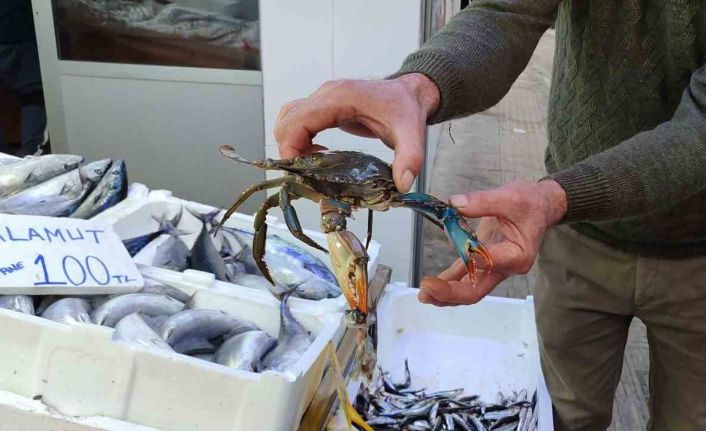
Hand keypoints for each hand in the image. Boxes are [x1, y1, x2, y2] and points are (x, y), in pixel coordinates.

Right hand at [274, 74, 439, 191]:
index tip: (301, 173)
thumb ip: (409, 157)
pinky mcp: (324, 106)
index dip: (291, 149)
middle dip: (290, 151)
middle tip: (308, 174)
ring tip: (312, 166)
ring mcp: (322, 99)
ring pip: (287, 120)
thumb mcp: (411, 133)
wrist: (410, 93)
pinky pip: (297, 121)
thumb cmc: (406, 108)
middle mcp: (325, 94)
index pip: (297, 121)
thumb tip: (403, 184)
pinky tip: (317, 155)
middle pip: (286, 122)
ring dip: (292, 145)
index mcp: (339, 97)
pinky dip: (298, 139)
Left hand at [418, 179, 567, 305]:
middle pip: (476, 290)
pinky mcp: (484, 262)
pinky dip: (448, 281)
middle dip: (450, 293)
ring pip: (468, 289)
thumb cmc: (530, 202)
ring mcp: (494, 268)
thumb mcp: (510, 196)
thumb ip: (482, 201)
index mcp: (516, 254)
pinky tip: (432, 284)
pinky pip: (464, 276)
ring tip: (423, 295)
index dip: (469, 261)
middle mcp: (505, 267)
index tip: (454, 251)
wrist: (541, 206)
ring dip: (445, 293)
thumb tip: (455, 203)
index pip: (489, 263)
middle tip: (426, 289)